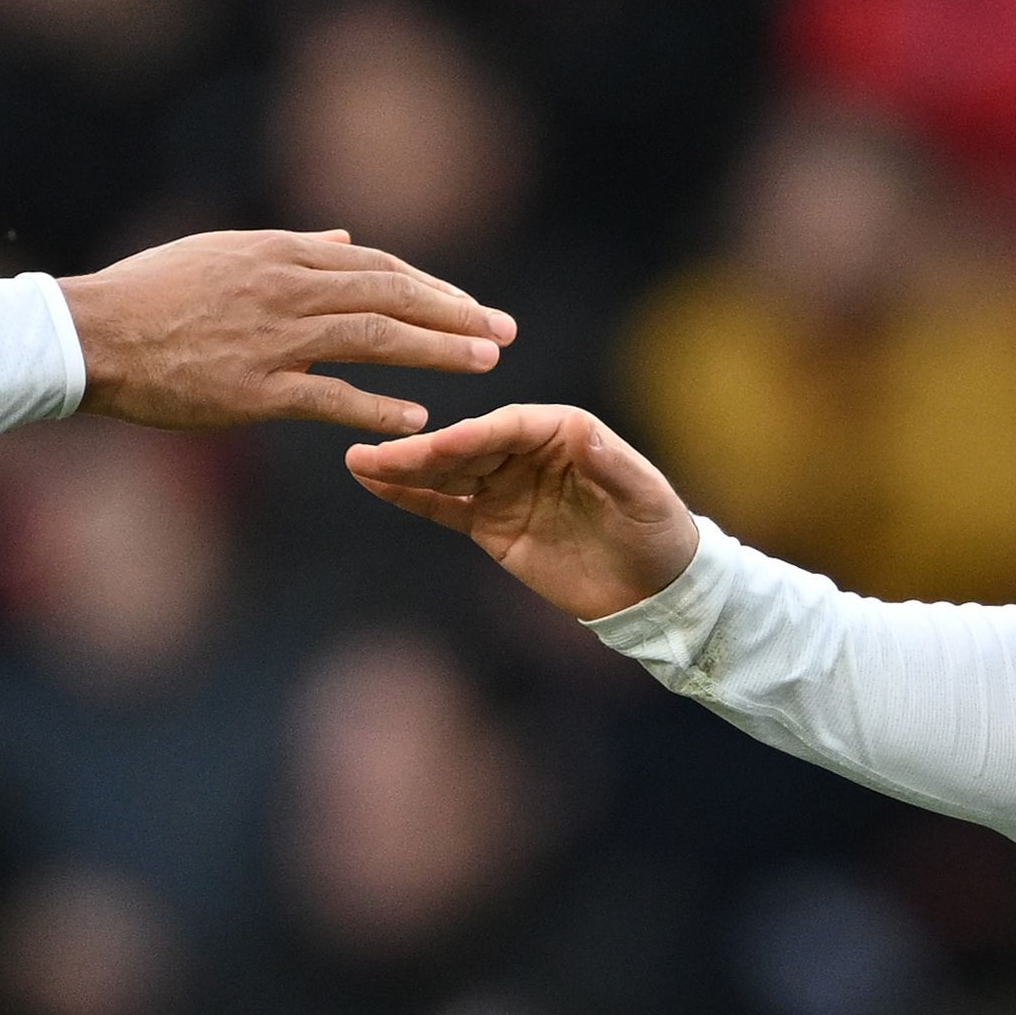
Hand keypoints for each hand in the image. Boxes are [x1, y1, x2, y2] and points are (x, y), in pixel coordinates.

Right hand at [62, 230, 510, 434]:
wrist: (90, 334)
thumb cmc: (148, 293)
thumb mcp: (223, 252)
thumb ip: (291, 248)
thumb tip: (343, 239)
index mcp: (280, 253)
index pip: (376, 265)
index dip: (430, 286)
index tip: (470, 305)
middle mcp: (286, 288)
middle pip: (391, 296)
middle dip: (455, 313)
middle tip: (504, 332)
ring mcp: (273, 339)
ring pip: (375, 338)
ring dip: (436, 351)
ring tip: (485, 364)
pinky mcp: (254, 390)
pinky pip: (331, 398)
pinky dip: (379, 407)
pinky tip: (419, 419)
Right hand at [342, 402, 699, 619]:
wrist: (653, 587)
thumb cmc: (658, 531)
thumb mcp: (645, 496)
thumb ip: (611, 465)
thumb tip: (581, 433)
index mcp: (563, 431)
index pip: (509, 427)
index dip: (473, 435)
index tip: (439, 442)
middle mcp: (526, 452)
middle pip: (468, 447)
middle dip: (422, 452)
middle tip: (374, 451)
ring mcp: (504, 487)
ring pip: (447, 474)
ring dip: (404, 469)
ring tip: (358, 462)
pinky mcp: (491, 524)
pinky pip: (445, 507)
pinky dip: (411, 497)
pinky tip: (375, 484)